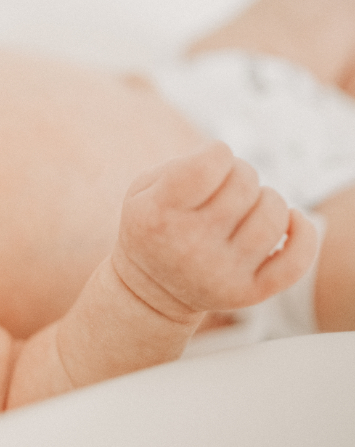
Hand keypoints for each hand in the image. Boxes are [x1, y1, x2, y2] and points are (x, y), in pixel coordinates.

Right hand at [113, 141, 317, 322]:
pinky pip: (296, 260)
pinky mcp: (249, 293)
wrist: (151, 291)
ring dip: (268, 199)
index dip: (217, 153)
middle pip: (244, 185)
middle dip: (242, 173)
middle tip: (228, 185)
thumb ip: (181, 167)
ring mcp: (222, 273)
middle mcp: (190, 246)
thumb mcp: (142, 191)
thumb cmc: (153, 226)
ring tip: (250, 205)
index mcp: (158, 215)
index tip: (210, 161)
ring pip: (273, 216)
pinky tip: (293, 220)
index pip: (209, 166)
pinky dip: (305, 233)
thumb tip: (232, 163)